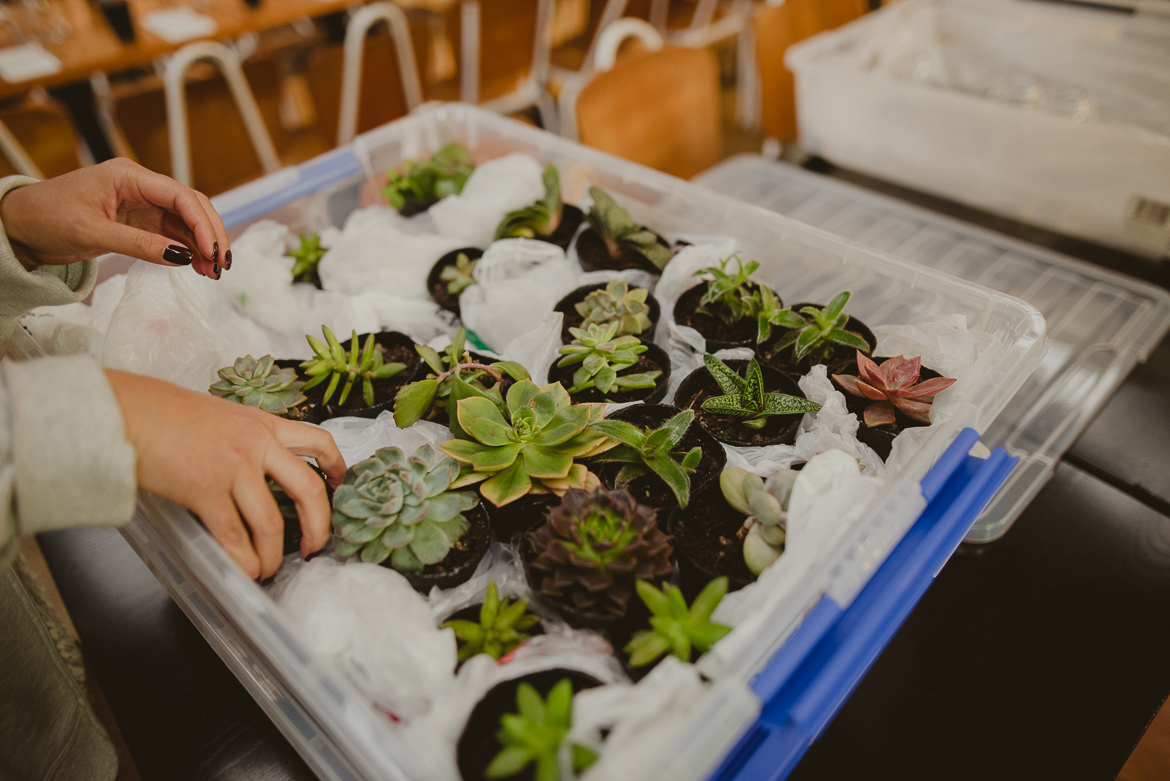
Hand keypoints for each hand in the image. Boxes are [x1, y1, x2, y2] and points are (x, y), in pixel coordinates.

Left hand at [0, 158, 229, 278]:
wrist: (20, 224)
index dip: (202, 223)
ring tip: (214, 273)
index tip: (213, 252)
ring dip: (202, 246)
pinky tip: (198, 266)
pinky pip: (172, 233)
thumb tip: (183, 257)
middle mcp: (140, 186)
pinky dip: (187, 250)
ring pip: (185, 222)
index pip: (180, 195)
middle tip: (222, 265)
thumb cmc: (47, 218)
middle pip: (190, 206)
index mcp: (128, 176)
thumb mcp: (92, 233)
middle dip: (210, 235)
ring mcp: (141, 203)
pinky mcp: (138, 221)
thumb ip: (139, 244)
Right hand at [106, 370, 345, 579]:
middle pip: (308, 490)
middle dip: (319, 527)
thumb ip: (245, 439)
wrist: (123, 409)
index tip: (338, 487)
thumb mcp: (220, 414)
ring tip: (266, 569)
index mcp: (262, 422)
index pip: (318, 441)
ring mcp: (232, 466)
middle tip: (315, 547)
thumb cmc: (161, 413)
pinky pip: (233, 536)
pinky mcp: (204, 489)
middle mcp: (255, 443)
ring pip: (271, 523)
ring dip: (272, 555)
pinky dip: (242, 560)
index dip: (337, 468)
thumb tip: (257, 476)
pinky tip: (243, 570)